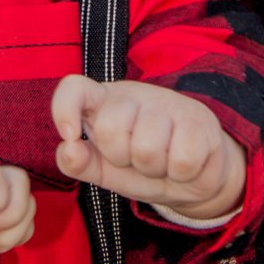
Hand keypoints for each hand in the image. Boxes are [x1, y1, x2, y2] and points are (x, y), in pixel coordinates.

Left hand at [52, 75, 244, 222]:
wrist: (193, 176)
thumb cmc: (141, 166)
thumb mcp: (104, 169)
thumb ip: (76, 162)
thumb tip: (69, 148)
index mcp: (103, 102)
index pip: (74, 88)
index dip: (65, 109)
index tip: (71, 136)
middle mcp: (133, 95)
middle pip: (110, 128)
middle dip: (123, 158)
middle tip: (137, 159)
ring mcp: (168, 103)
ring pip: (147, 148)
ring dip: (154, 169)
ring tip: (162, 162)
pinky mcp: (199, 119)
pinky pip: (182, 159)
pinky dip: (182, 173)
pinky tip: (184, 163)